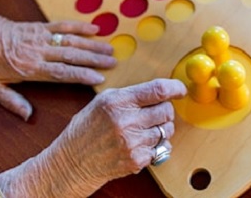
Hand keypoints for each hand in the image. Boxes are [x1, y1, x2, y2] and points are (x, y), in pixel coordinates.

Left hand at [0, 2, 115, 119]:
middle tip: (113, 62)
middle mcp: (39, 52)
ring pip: (72, 41)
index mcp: (30, 68)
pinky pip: (63, 25)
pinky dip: (79, 26)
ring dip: (92, 44)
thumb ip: (11, 101)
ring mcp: (42, 37)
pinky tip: (94, 28)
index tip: (100, 78)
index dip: (82, 75)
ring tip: (110, 48)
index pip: (62, 73)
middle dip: (95, 59)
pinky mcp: (41, 26)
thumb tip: (28, 116)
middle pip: (72, 56)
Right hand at [0, 79, 186, 196]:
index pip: (158, 90)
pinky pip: (161, 148)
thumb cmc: (87, 129)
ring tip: (144, 129)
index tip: (180, 89)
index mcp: (118, 101)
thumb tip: (161, 90)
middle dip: (165, 110)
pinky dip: (155, 145)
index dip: (175, 87)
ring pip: (166, 129)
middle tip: (154, 112)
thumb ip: (131, 95)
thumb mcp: (103, 101)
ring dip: (161, 128)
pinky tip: (139, 143)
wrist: (71, 163)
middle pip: (167, 110)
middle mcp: (126, 121)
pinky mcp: (136, 160)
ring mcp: (132, 143)